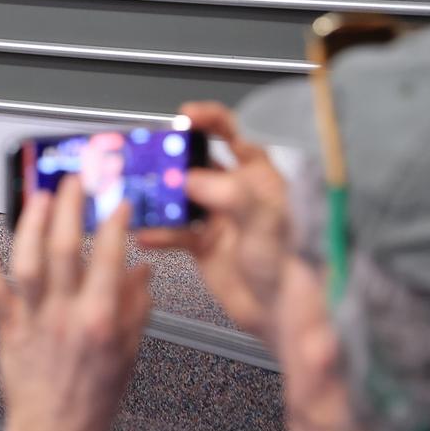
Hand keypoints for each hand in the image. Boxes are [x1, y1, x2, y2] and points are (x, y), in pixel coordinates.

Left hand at [0, 176, 153, 430]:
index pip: (108, 259)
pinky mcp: (7, 329)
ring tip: (37, 196)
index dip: (113, 223)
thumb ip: (134, 309)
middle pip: (65, 249)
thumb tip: (140, 271)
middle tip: (72, 181)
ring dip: (30, 224)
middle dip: (68, 208)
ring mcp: (33, 321)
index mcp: (100, 322)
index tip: (117, 200)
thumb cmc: (93, 402)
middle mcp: (65, 316)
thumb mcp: (128, 355)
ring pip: (28, 261)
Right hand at [137, 102, 291, 344]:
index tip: (184, 116)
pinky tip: (146, 234)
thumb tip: (189, 178)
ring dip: (158, 197)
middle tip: (148, 162)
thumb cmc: (291, 265)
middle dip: (170, 161)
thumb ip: (230, 194)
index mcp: (258, 178)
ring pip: (179, 196)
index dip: (209, 120)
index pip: (233, 135)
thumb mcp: (264, 222)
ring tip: (138, 197)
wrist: (284, 314)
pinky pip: (174, 231)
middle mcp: (236, 194)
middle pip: (196, 164)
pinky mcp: (204, 244)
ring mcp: (219, 219)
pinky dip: (158, 232)